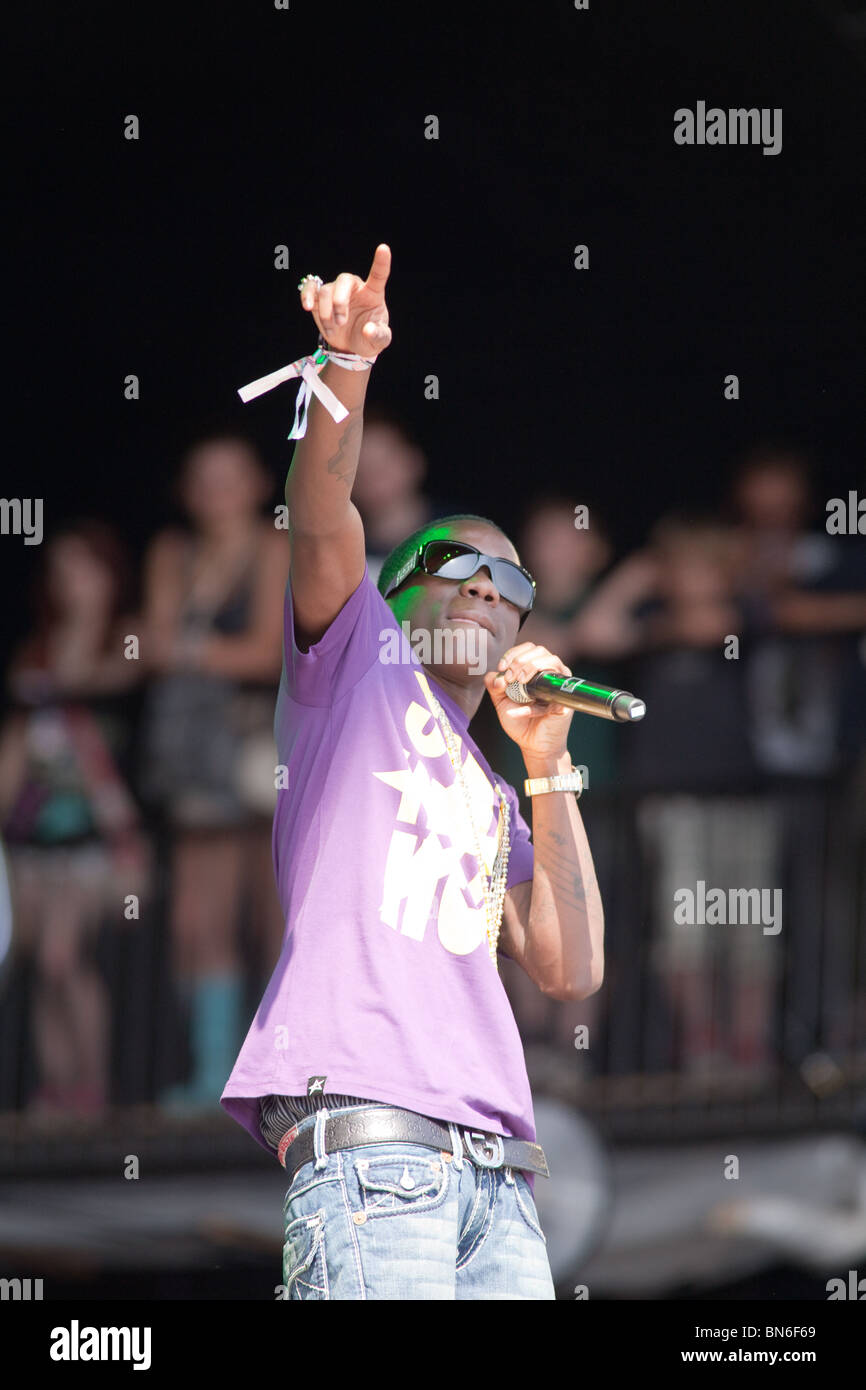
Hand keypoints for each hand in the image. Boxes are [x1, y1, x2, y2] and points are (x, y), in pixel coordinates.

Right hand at [300, 244, 392, 357]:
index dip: (381, 261)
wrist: (351, 347)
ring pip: (326, 291)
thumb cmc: (368, 338)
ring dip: (327, 313)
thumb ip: (378, 335)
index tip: (383, 248)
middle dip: (340, 301)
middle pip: (344, 280)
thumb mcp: (380, 342)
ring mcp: (335, 291)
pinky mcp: (319, 298)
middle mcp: (354, 288)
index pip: (378, 274)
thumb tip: (368, 330)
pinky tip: (308, 306)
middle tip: (342, 321)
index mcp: (373, 293)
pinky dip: (307, 295)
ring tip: (333, 329)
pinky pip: (310, 288)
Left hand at [483, 642, 573, 761]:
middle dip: (520, 660)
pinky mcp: (565, 701)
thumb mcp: (501, 700)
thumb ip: (494, 685)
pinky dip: (530, 705)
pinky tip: (516, 712)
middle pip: (540, 650)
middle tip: (509, 678)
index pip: (528, 648)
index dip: (513, 653)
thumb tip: (495, 674)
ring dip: (531, 668)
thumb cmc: (519, 719)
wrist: (532, 744)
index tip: (501, 667)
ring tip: (517, 683)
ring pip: (552, 661)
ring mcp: (560, 685)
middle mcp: (551, 673)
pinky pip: (550, 694)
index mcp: (536, 669)